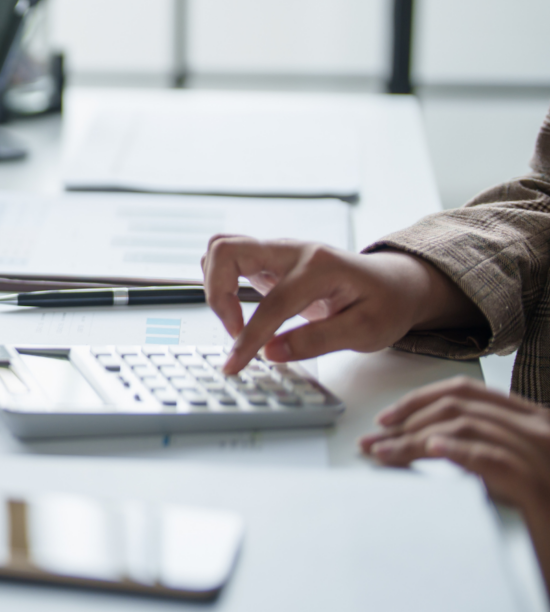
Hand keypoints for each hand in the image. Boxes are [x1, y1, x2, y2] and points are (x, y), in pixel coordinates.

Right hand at [201, 237, 484, 374]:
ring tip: (233, 321)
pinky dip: (221, 281)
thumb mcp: (365, 331)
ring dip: (215, 284)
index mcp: (320, 267)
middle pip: (227, 251)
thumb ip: (317, 340)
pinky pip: (230, 257)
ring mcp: (280, 251)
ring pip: (222, 248)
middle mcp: (294, 250)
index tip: (236, 364)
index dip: (249, 339)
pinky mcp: (271, 259)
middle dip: (217, 294)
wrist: (396, 284)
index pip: (271, 304)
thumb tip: (272, 352)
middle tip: (231, 330)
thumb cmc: (385, 304)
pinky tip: (237, 309)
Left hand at [360, 377, 549, 595]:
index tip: (384, 419)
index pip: (465, 391)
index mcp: (530, 419)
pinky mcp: (538, 486)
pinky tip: (431, 450)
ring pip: (466, 427)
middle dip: (407, 422)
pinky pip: (492, 458)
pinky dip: (458, 450)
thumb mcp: (508, 469)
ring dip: (416, 439)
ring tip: (385, 452)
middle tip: (372, 442)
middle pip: (457, 408)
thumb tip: (415, 441)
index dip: (418, 401)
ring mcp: (542, 454)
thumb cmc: (539, 513)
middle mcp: (538, 428)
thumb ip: (476, 447)